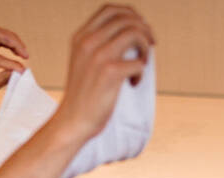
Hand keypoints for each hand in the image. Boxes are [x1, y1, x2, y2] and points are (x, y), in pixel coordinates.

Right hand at [52, 5, 154, 141]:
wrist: (73, 121)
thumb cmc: (83, 96)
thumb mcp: (84, 62)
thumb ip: (99, 45)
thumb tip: (131, 34)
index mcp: (81, 37)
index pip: (109, 10)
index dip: (130, 14)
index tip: (141, 28)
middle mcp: (88, 42)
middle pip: (125, 18)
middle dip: (144, 28)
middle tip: (150, 44)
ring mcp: (98, 56)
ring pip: (134, 33)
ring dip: (145, 47)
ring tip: (142, 63)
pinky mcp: (110, 72)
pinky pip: (138, 62)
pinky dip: (141, 72)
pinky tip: (133, 83)